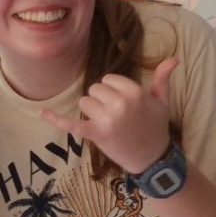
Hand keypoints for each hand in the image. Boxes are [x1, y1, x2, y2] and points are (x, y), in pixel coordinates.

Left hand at [39, 57, 178, 174]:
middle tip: (116, 115)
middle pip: (94, 89)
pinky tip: (42, 112)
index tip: (123, 102)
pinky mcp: (95, 135)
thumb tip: (173, 58)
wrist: (152, 158)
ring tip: (107, 122)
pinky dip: (55, 119)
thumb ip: (163, 78)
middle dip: (102, 100)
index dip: (113, 89)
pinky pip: (71, 124)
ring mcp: (106, 120)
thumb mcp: (162, 101)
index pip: (109, 79)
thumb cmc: (156, 126)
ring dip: (92, 111)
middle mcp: (120, 104)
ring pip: (84, 102)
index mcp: (135, 93)